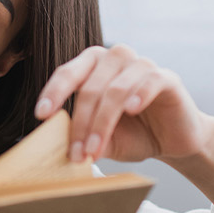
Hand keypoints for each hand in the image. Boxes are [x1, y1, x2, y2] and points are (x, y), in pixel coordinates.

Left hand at [33, 44, 213, 163]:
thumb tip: (53, 147)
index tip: (41, 115)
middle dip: (80, 123)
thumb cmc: (132, 135)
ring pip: (115, 89)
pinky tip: (131, 111)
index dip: (53, 93)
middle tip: (75, 153)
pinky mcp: (167, 77)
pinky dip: (138, 95)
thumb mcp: (100, 139)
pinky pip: (149, 80)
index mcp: (92, 67)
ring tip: (95, 150)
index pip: (67, 73)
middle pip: (90, 87)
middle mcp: (115, 59)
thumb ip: (80, 137)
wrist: (172, 141)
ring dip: (102, 123)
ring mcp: (141, 65)